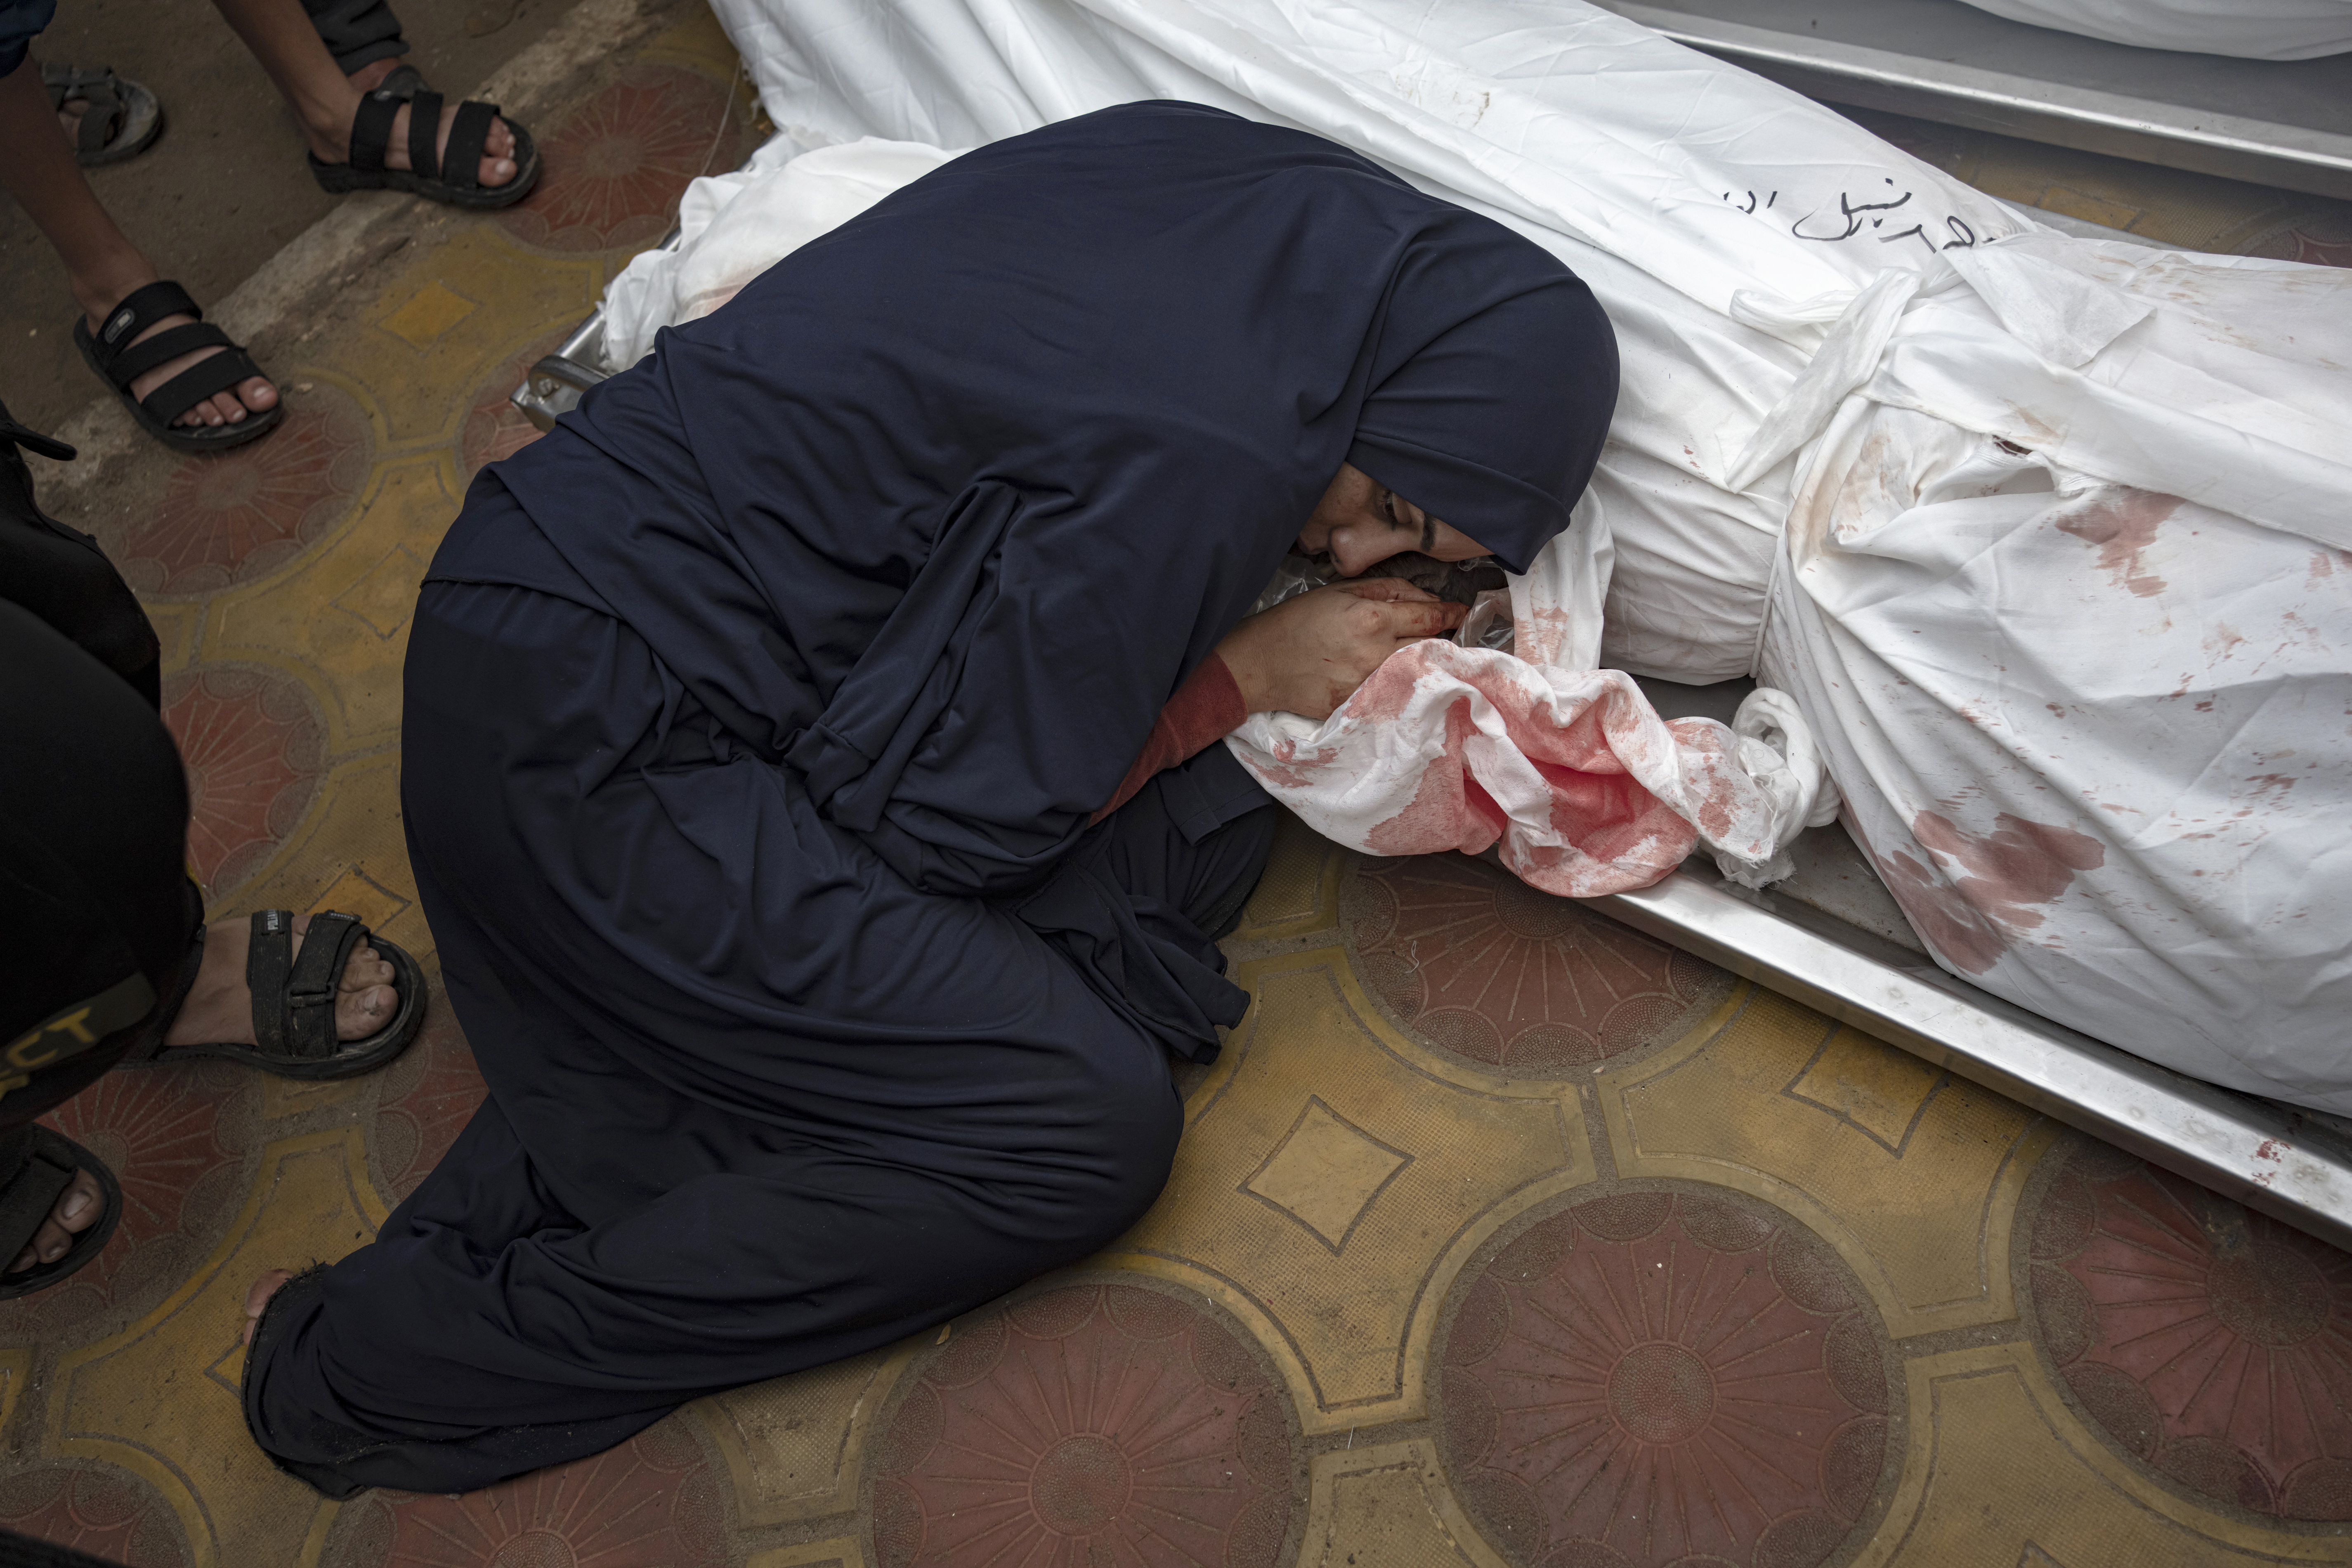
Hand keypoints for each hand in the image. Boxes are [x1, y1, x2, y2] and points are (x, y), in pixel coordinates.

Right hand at [1216, 579, 1465, 719]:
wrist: (1259, 664)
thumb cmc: (1297, 621)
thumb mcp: (1339, 591)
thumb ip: (1387, 590)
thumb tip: (1427, 599)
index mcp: (1373, 619)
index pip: (1430, 618)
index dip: (1451, 614)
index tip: (1462, 612)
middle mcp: (1376, 654)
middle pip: (1430, 647)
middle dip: (1442, 638)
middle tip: (1448, 633)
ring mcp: (1368, 685)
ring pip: (1415, 673)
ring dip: (1424, 662)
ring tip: (1424, 655)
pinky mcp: (1357, 707)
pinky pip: (1392, 693)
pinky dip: (1399, 683)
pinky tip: (1396, 678)